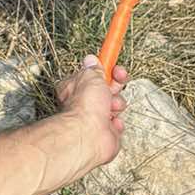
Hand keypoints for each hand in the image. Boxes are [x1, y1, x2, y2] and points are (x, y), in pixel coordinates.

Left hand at [53, 57, 128, 178]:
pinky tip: (111, 122)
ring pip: (115, 105)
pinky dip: (117, 122)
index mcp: (75, 88)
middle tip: (119, 78)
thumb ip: (94, 68)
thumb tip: (91, 60)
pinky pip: (118, 123)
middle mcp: (84, 104)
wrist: (90, 135)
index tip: (114, 62)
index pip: (92, 75)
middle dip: (115, 84)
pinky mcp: (106, 133)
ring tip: (112, 106)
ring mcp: (95, 119)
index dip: (104, 69)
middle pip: (107, 88)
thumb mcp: (90, 76)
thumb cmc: (84, 107)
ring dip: (117, 103)